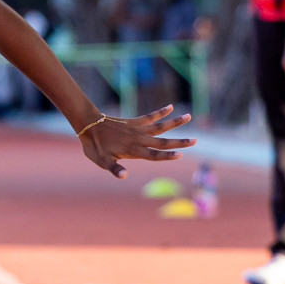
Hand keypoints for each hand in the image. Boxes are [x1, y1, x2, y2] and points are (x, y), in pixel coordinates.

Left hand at [78, 105, 195, 179]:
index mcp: (133, 151)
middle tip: (195, 141)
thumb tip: (124, 176)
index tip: (181, 155)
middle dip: (179, 142)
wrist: (88, 125)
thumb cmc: (95, 146)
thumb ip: (114, 168)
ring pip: (160, 126)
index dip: (167, 156)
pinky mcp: (134, 122)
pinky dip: (160, 112)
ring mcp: (138, 129)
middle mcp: (139, 139)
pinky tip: (170, 107)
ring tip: (189, 117)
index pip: (154, 155)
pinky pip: (150, 116)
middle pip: (163, 142)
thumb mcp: (102, 161)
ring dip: (175, 122)